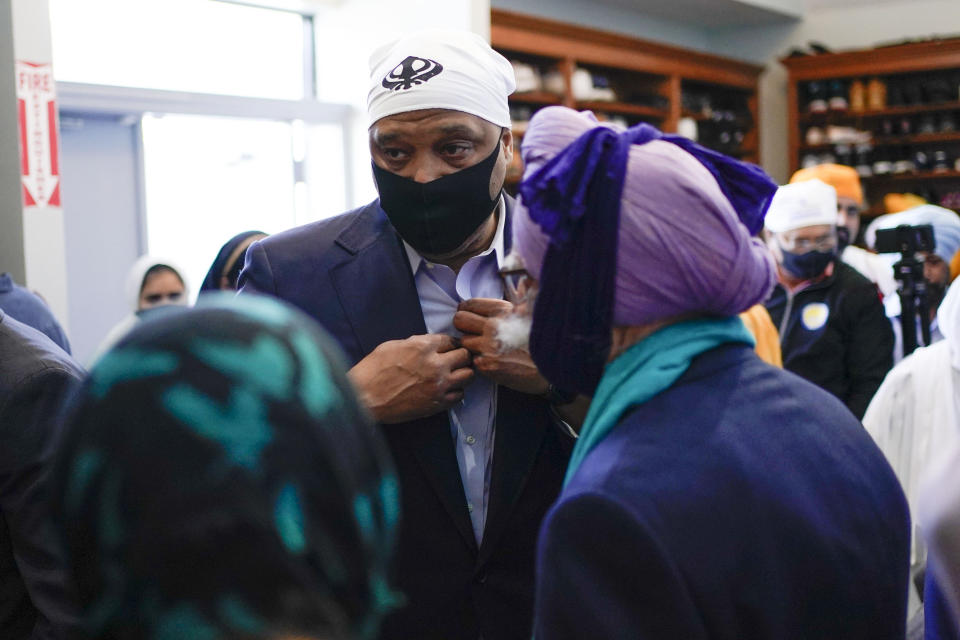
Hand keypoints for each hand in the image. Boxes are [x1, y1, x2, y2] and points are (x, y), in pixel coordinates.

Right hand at [348, 334, 473, 423]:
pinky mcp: (437, 404)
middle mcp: (435, 365)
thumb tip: (430, 344)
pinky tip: (445, 390)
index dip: (450, 344)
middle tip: (454, 361)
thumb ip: (416, 343)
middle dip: (460, 357)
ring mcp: (438, 385)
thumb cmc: (373, 370)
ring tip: (452, 375)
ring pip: (468, 376)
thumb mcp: (393, 346)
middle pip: (465, 356)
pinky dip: (455, 392)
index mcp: (423, 346)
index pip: (452, 340)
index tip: (448, 348)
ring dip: (462, 374)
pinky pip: (460, 396)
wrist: (364, 398)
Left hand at [454, 298, 548, 395]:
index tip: (471, 315)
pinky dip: (478, 360)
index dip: (467, 309)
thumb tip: (525, 279)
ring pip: (464, 341)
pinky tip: (491, 360)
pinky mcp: (487, 366)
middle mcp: (493, 326)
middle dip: (464, 325)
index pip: (469, 304)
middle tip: (474, 331)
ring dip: (472, 344)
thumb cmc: (544, 340)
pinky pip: (472, 360)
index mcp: (503, 310)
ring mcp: (488, 347)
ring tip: (486, 347)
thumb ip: (525, 293)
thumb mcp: (535, 311)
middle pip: (459, 320)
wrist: (553, 370)